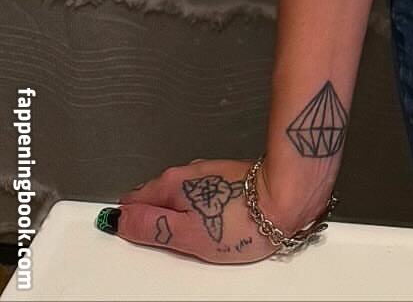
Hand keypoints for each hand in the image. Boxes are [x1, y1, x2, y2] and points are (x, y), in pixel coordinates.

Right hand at [110, 156, 320, 263]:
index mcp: (172, 185)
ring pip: (181, 199)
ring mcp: (209, 174)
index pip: (134, 202)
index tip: (135, 238)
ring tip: (194, 240)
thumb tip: (119, 220)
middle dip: (157, 221)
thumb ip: (151, 227)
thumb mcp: (187, 234)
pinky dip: (200, 214)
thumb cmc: (243, 220)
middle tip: (171, 246)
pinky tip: (212, 227)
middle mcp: (188, 173)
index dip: (130, 222)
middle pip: (157, 200)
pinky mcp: (228, 180)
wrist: (287, 198)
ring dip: (180, 218)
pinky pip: (202, 199)